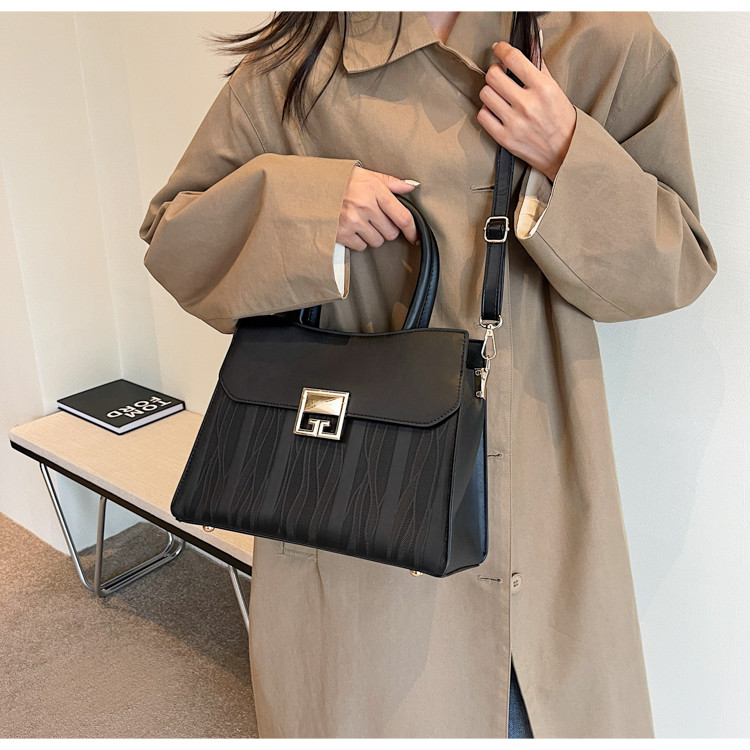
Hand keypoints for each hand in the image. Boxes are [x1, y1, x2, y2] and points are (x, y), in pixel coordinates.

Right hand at [337, 166, 418, 251]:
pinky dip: (359, 241)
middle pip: (391, 233)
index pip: (402, 216)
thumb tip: (411, 186)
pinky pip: (361, 247)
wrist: (312, 187)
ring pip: (377, 241)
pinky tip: (353, 229)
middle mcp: (365, 206)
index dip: (412, 230)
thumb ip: (391, 182)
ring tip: (362, 223)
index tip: (414, 236)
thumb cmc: (341, 180)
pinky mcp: (342, 233)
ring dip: (373, 236)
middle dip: (387, 229)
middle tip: (376, 221)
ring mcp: (353, 221)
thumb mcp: (367, 175)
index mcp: (374, 190)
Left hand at [477, 41, 576, 181]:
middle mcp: (527, 104)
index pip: (513, 59)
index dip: (501, 50)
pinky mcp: (504, 138)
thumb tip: (529, 45)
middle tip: (500, 75)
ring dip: (490, 91)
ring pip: (485, 94)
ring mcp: (514, 122)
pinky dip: (486, 111)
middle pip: (493, 76)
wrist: (564, 152)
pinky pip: (482, 116)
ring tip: (498, 95)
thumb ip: (540, 67)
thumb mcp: (555, 89)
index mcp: (542, 88)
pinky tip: (495, 111)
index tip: (499, 49)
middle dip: (495, 72)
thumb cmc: (560, 120)